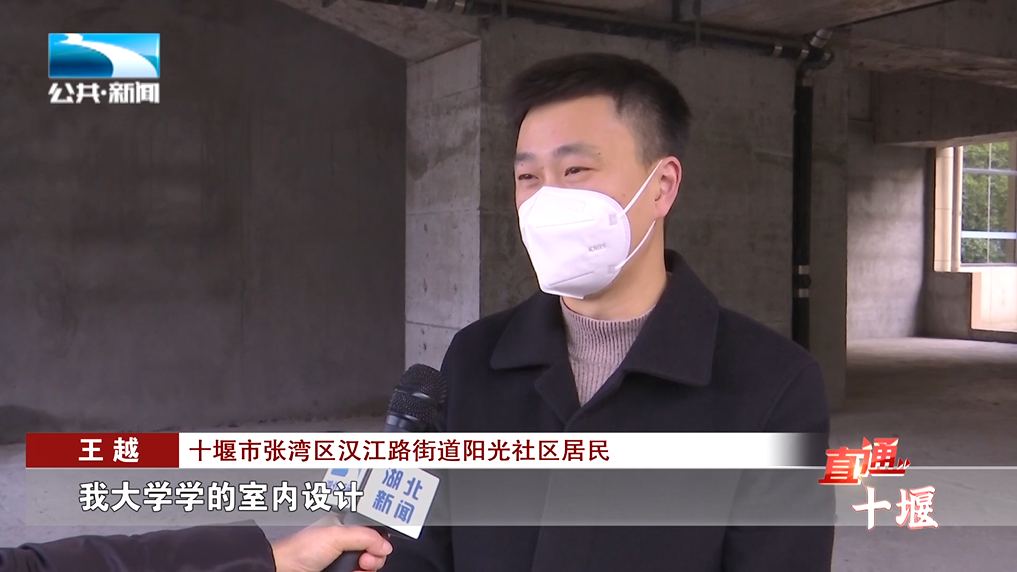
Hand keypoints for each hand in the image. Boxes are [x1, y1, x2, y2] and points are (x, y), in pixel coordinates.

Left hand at [271, 514, 392, 571]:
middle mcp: (345, 542)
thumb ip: (364, 536)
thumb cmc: (299, 550)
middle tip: (362, 560)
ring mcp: (342, 560)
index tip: (375, 547)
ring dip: (365, 569)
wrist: (282, 571)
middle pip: (374, 550)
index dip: (379, 540)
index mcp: (345, 526)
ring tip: (353, 570)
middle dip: (373, 557)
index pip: (374, 531)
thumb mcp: (336, 537)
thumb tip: (384, 545)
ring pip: (367, 566)